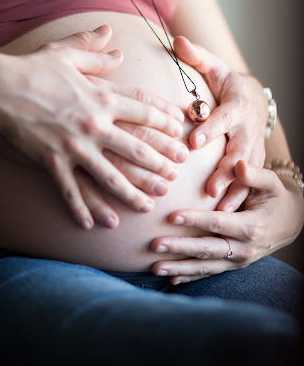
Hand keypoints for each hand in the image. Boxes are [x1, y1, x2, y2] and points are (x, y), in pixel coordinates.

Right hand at [0, 26, 186, 228]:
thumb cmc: (32, 69)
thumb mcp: (66, 54)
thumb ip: (94, 50)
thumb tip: (112, 37)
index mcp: (101, 96)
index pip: (143, 108)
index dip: (164, 119)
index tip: (178, 130)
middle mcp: (94, 122)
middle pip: (136, 146)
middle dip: (159, 162)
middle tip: (175, 176)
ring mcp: (73, 144)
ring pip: (110, 174)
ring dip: (131, 193)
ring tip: (148, 206)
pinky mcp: (51, 160)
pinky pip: (70, 189)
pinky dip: (81, 208)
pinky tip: (93, 224)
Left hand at [151, 160, 303, 283]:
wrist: (292, 221)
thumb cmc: (276, 197)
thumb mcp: (271, 183)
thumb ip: (254, 175)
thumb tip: (239, 165)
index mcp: (250, 226)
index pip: (217, 223)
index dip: (195, 219)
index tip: (172, 215)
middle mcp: (243, 248)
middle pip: (206, 249)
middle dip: (179, 248)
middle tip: (154, 245)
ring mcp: (238, 260)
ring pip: (205, 266)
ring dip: (179, 268)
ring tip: (155, 267)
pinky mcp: (234, 265)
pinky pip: (210, 272)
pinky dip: (190, 277)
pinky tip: (171, 279)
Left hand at [174, 36, 267, 210]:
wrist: (254, 100)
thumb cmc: (228, 84)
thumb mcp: (216, 67)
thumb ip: (198, 57)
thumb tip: (177, 39)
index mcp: (238, 105)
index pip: (224, 117)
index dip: (211, 128)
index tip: (194, 141)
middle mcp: (248, 129)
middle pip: (239, 151)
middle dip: (226, 170)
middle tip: (210, 188)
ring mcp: (254, 148)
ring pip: (245, 172)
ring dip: (233, 190)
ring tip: (216, 208)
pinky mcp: (254, 163)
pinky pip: (247, 182)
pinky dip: (238, 198)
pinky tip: (223, 217)